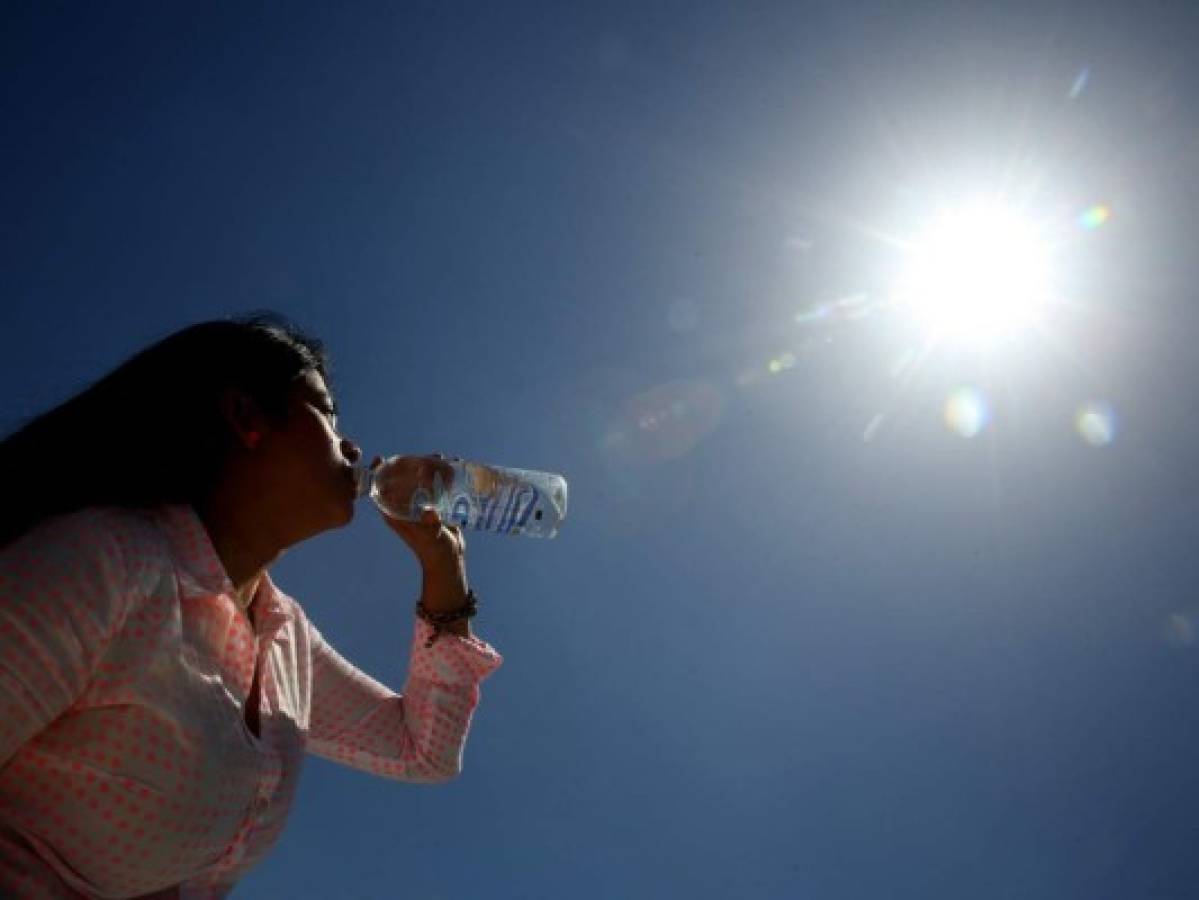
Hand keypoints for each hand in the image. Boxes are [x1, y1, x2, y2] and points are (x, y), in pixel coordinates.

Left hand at [372, 455, 469, 615]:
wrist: (448, 560)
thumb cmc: (435, 551)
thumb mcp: (431, 537)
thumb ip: (429, 524)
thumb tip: (429, 511)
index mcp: (395, 514)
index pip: (379, 491)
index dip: (377, 474)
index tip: (380, 458)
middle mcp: (404, 507)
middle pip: (401, 480)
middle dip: (410, 464)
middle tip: (426, 457)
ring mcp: (419, 505)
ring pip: (418, 480)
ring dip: (428, 467)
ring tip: (442, 459)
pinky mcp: (433, 505)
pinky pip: (433, 486)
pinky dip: (441, 475)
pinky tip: (453, 467)